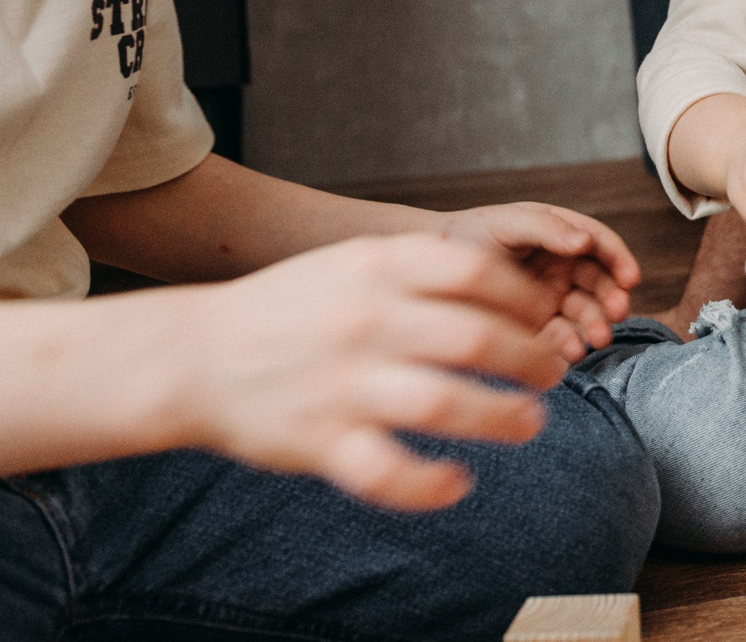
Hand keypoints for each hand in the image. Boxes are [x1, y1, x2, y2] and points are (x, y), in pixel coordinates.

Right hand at [184, 233, 567, 511]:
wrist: (194, 353)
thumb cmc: (287, 308)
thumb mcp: (350, 262)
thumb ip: (416, 265)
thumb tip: (496, 277)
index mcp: (375, 268)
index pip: (476, 272)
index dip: (525, 298)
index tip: (542, 318)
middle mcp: (365, 321)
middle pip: (475, 336)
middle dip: (528, 358)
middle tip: (551, 373)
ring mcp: (343, 383)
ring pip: (445, 401)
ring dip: (501, 416)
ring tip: (528, 423)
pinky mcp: (321, 441)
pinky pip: (388, 471)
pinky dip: (430, 483)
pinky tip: (456, 482)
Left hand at [438, 201, 640, 359]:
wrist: (428, 269)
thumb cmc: (470, 235)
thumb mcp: (509, 223)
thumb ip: (547, 228)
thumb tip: (586, 241)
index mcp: (561, 235)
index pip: (600, 245)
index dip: (619, 259)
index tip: (631, 277)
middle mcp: (562, 266)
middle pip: (599, 282)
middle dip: (612, 297)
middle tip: (616, 313)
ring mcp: (551, 298)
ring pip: (585, 312)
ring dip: (596, 324)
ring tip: (596, 338)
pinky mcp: (536, 327)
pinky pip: (560, 337)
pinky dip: (569, 344)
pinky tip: (571, 351)